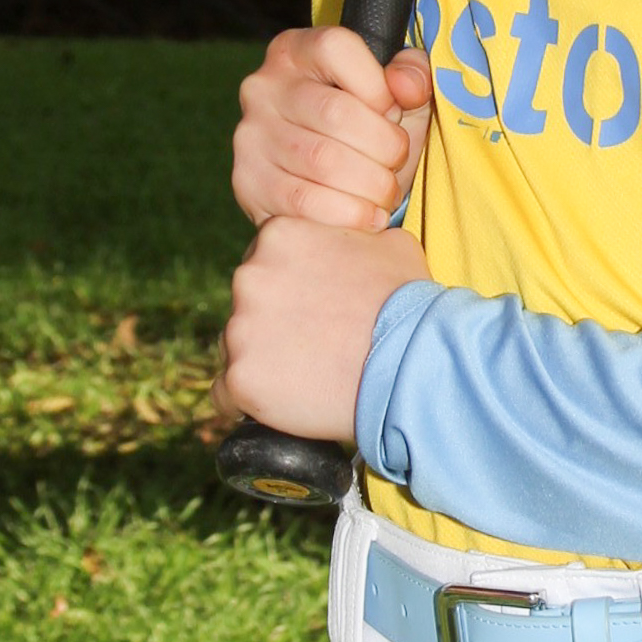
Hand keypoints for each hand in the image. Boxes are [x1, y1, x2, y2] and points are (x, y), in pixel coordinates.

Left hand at [213, 217, 431, 446]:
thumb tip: (357, 242)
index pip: (264, 263)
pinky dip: (249, 401)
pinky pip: (226, 396)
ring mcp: (240, 330)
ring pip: (237, 349)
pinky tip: (280, 404)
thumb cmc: (408, 300)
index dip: (290, 289)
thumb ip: (354, 238)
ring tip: (307, 376)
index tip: (313, 309)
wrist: (415, 358)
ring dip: (263, 361)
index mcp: (277, 236)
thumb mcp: (389, 243)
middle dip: (272, 324)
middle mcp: (249, 277)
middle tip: (313, 344)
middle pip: (246, 306)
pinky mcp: (241, 379)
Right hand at [233, 25, 433, 230]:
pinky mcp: (248, 182)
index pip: (336, 48)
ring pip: (323, 161)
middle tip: (398, 163)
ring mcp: (250, 135)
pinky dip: (349, 213)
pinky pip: (305, 200)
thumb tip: (405, 85)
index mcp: (295, 50)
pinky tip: (369, 216)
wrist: (330, 187)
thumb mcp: (398, 94)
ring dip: (371, 185)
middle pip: (335, 112)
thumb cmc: (367, 131)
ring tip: (386, 193)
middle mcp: (262, 86)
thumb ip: (412, 75)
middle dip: (384, 146)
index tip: (392, 112)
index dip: (377, 85)